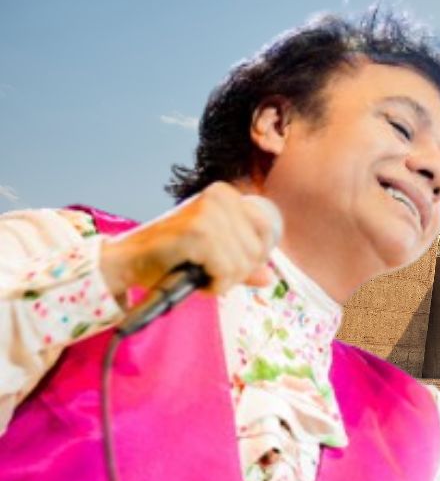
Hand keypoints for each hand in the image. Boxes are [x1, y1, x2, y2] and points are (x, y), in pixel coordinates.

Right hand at [99, 183, 282, 299]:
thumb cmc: (170, 257)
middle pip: (257, 251)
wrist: (129, 262)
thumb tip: (268, 277)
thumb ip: (243, 263)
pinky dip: (214, 286)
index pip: (266, 230)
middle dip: (236, 273)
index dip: (252, 257)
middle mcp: (219, 197)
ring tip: (199, 274)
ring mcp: (208, 213)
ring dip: (223, 281)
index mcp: (225, 194)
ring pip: (244, 264)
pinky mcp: (198, 233)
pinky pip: (227, 272)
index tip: (227, 262)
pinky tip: (196, 281)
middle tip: (208, 272)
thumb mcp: (214, 255)